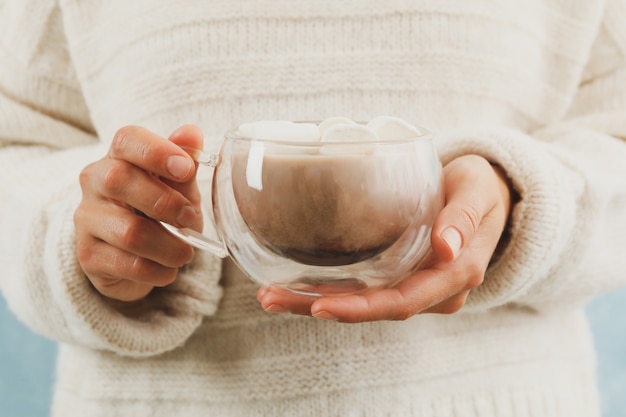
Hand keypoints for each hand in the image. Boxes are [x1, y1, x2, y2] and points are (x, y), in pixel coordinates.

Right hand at [74, 125, 203, 301]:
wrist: (135, 256)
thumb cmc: (159, 211)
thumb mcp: (178, 187)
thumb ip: (184, 163)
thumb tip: (191, 132)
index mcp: (119, 157)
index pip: (127, 139)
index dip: (157, 151)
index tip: (185, 169)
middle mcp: (95, 183)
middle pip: (119, 180)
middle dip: (166, 203)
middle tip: (191, 219)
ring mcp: (87, 219)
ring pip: (129, 232)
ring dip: (169, 246)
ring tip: (185, 252)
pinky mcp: (89, 256)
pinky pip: (129, 264)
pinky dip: (159, 270)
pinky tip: (168, 269)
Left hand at [257, 154, 512, 321]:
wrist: (486, 194)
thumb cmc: (480, 188)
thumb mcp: (476, 191)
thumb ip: (463, 217)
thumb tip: (447, 249)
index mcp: (455, 276)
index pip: (403, 302)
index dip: (361, 308)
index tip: (319, 305)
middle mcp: (434, 291)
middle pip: (374, 309)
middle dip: (321, 307)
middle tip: (271, 298)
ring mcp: (416, 286)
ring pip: (364, 304)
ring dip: (316, 302)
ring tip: (270, 294)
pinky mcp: (401, 276)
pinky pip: (365, 290)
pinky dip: (329, 290)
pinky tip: (295, 284)